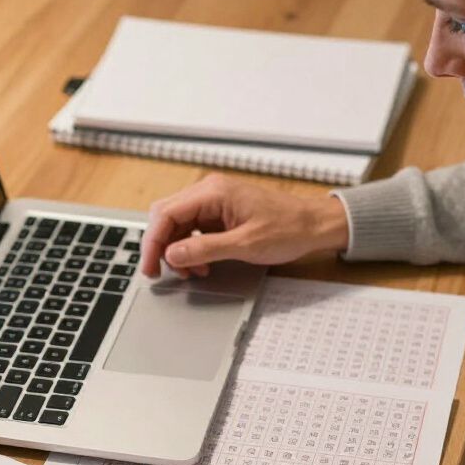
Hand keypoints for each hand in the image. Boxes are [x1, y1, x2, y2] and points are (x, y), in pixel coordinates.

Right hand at [140, 173, 349, 278]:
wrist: (315, 224)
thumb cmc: (288, 228)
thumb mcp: (244, 245)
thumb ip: (204, 249)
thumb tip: (172, 255)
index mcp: (213, 192)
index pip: (165, 214)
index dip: (153, 243)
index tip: (150, 267)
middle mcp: (210, 191)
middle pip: (167, 216)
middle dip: (161, 246)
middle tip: (161, 273)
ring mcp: (215, 201)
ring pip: (178, 223)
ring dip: (178, 249)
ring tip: (191, 272)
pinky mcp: (221, 212)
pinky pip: (194, 228)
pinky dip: (192, 247)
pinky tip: (202, 264)